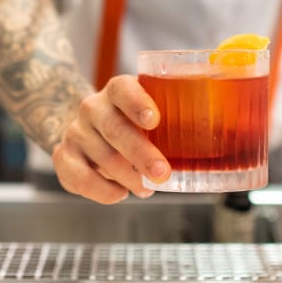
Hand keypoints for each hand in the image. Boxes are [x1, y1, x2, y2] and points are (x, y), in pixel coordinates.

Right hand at [52, 74, 170, 203]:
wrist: (87, 128)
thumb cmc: (129, 122)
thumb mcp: (148, 112)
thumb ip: (171, 117)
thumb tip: (218, 134)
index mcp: (117, 90)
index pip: (123, 89)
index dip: (137, 103)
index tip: (154, 119)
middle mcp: (93, 107)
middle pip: (114, 128)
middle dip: (140, 153)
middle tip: (163, 172)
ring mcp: (76, 131)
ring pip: (102, 157)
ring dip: (128, 177)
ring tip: (148, 187)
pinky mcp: (63, 156)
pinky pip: (80, 178)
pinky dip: (103, 191)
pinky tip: (120, 193)